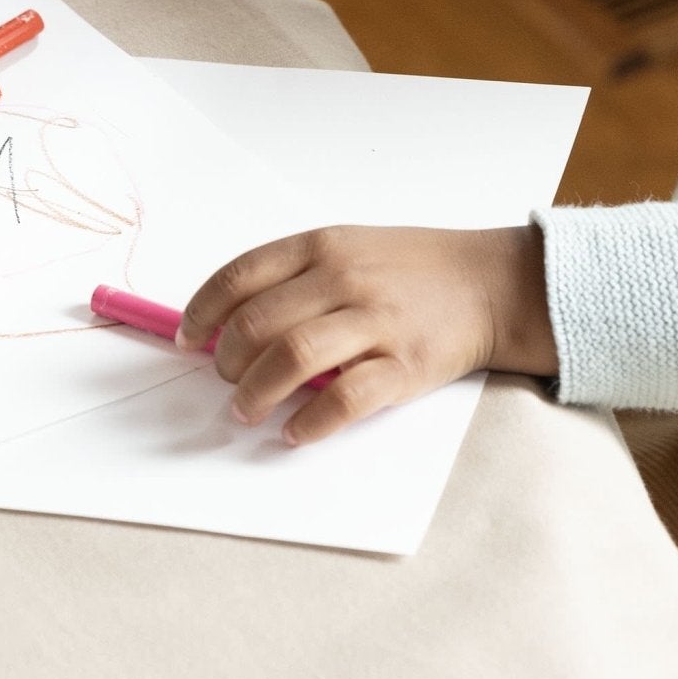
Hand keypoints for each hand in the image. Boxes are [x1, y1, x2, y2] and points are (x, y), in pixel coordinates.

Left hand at [176, 224, 557, 446]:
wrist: (490, 283)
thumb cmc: (413, 269)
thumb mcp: (352, 248)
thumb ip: (297, 277)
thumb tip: (230, 323)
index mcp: (324, 246)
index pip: (240, 276)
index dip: (201, 312)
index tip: (187, 339)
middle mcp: (344, 278)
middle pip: (256, 323)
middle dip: (226, 362)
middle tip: (226, 381)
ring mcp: (375, 321)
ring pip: (291, 359)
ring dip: (255, 394)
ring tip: (247, 411)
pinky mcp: (403, 365)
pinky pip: (345, 400)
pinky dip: (310, 422)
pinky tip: (295, 432)